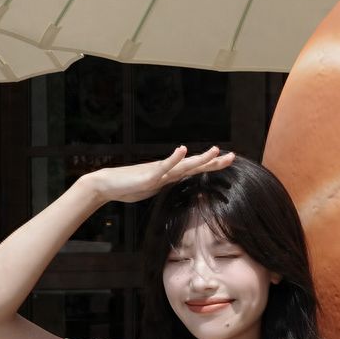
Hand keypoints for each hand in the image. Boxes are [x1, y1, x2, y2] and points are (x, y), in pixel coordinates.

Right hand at [79, 144, 235, 207]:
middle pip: (195, 166)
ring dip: (200, 158)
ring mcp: (158, 172)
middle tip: (233, 156)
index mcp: (169, 175)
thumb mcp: (152, 188)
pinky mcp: (148, 175)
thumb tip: (176, 184)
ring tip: (216, 150)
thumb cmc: (128, 186)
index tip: (227, 161)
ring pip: (183, 165)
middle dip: (214, 162)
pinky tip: (182, 150)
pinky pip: (163, 166)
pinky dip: (174, 158)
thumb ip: (164, 184)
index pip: (195, 170)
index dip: (211, 166)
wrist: (106, 185)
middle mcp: (167, 171)